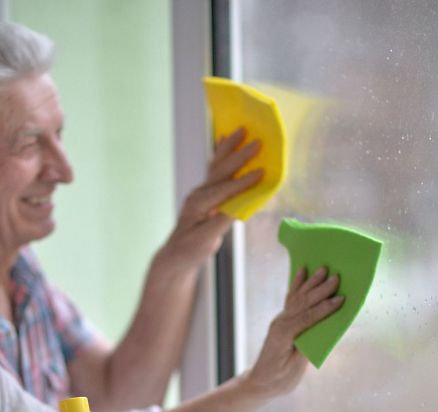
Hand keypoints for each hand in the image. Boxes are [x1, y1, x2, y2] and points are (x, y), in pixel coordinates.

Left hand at [159, 127, 263, 271]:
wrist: (176, 254)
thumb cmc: (191, 250)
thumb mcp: (206, 240)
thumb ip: (221, 222)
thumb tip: (239, 206)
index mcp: (199, 204)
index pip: (225, 190)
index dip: (244, 182)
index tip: (261, 172)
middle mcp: (199, 194)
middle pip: (221, 171)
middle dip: (240, 155)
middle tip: (257, 141)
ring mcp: (201, 192)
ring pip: (217, 165)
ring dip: (229, 147)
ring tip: (241, 130)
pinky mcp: (205, 194)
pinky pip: (215, 170)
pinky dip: (221, 154)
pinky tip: (224, 140)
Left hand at [243, 266, 343, 397]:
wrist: (261, 382)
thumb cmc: (280, 379)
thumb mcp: (295, 368)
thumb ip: (307, 348)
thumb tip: (323, 329)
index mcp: (284, 335)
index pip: (307, 318)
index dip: (325, 309)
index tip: (341, 299)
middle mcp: (281, 323)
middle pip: (303, 303)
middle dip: (321, 290)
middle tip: (337, 277)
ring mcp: (280, 320)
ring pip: (297, 297)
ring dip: (312, 282)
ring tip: (323, 269)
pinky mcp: (281, 320)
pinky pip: (291, 299)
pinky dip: (297, 284)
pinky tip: (302, 271)